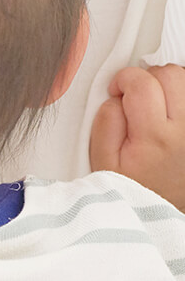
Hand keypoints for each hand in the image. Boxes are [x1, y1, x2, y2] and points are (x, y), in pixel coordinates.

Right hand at [90, 65, 184, 208]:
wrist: (164, 206)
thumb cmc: (134, 187)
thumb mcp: (104, 164)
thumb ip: (104, 125)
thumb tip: (114, 98)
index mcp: (154, 137)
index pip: (142, 83)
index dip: (124, 79)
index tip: (117, 90)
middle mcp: (184, 128)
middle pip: (169, 74)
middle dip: (147, 78)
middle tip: (136, 97)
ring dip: (167, 84)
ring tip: (155, 103)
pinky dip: (178, 96)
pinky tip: (169, 110)